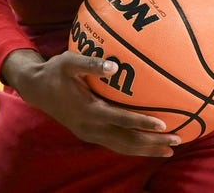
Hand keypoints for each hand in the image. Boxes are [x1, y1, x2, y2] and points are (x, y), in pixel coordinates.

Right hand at [1, 49, 180, 156]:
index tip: (163, 124)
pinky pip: (116, 146)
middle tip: (177, 141)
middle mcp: (92, 127)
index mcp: (90, 110)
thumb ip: (91, 63)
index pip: (122, 120)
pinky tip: (148, 146)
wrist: (36, 90)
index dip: (142, 123)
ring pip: (123, 148)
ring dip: (147, 150)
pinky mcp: (89, 135)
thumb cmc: (55, 72)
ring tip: (169, 150)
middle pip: (128, 141)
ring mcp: (90, 134)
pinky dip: (134, 148)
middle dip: (153, 143)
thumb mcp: (69, 62)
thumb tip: (114, 66)